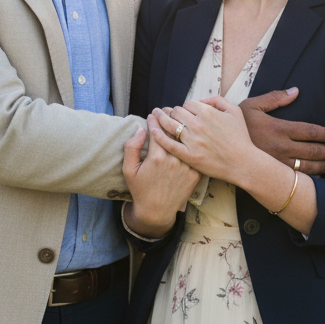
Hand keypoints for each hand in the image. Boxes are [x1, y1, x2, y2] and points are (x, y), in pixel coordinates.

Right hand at [122, 122, 199, 238]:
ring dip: (181, 129)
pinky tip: (189, 137)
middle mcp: (174, 160)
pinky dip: (192, 143)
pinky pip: (195, 153)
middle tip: (165, 112)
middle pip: (173, 131)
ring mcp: (186, 167)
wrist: (157, 211)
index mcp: (157, 157)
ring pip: (186, 140)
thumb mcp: (128, 169)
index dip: (154, 119)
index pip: (157, 130)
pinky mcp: (196, 173)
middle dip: (168, 118)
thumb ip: (131, 147)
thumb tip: (141, 128)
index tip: (152, 114)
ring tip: (177, 120)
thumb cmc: (141, 189)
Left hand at [151, 97, 260, 185]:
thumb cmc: (240, 138)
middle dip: (170, 111)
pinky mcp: (189, 156)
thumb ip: (217, 101)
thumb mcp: (234, 111)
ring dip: (159, 118)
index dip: (184, 108)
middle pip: (176, 112)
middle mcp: (198, 125)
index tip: (183, 112)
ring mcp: (192, 141)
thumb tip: (201, 101)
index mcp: (207, 112)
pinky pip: (169, 144)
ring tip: (154, 116)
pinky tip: (153, 131)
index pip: (187, 104)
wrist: (243, 163)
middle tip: (165, 112)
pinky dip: (158, 136)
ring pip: (169, 125)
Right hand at [238, 88, 324, 174]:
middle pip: (313, 150)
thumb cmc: (237, 125)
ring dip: (323, 166)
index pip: (310, 131)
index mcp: (278, 128)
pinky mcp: (272, 174)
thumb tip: (295, 91)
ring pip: (307, 167)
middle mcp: (281, 147)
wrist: (219, 147)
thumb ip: (275, 98)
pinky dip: (309, 178)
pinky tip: (315, 177)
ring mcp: (277, 163)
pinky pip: (295, 178)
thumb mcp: (252, 106)